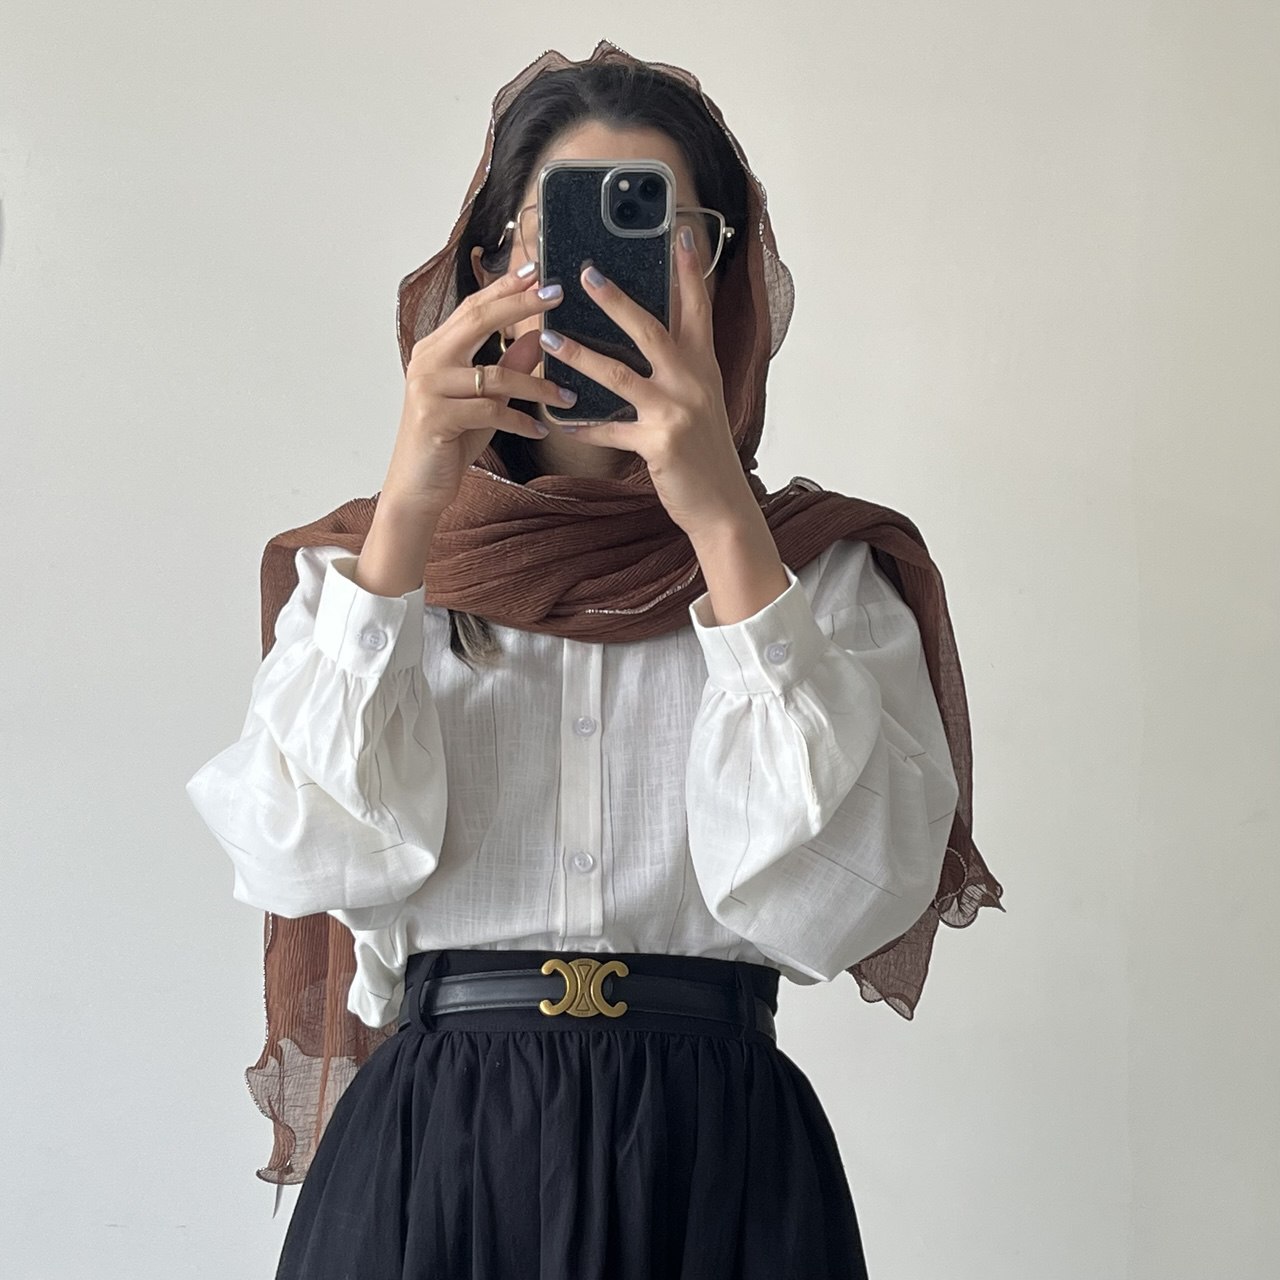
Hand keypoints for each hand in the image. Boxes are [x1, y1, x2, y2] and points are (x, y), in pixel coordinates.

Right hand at [381, 264, 572, 519]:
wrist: (418, 487)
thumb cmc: (449, 442)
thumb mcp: (485, 401)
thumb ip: (508, 367)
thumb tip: (538, 335)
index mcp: (436, 349)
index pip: (473, 308)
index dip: (505, 287)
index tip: (538, 271)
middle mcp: (428, 361)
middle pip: (478, 321)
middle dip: (521, 305)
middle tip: (556, 295)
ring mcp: (428, 388)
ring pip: (494, 375)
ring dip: (537, 386)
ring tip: (567, 395)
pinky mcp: (435, 418)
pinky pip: (490, 412)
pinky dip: (520, 422)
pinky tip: (539, 430)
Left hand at [538, 225, 755, 540]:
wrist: (722, 505)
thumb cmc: (704, 452)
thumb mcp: (700, 401)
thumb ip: (679, 368)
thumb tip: (647, 337)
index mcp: (704, 367)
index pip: (697, 308)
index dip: (688, 270)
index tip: (679, 233)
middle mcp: (693, 382)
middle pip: (651, 329)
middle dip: (616, 299)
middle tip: (585, 274)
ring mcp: (676, 412)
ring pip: (620, 374)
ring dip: (580, 354)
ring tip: (549, 338)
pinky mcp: (659, 444)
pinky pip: (611, 429)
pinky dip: (585, 424)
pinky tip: (561, 419)